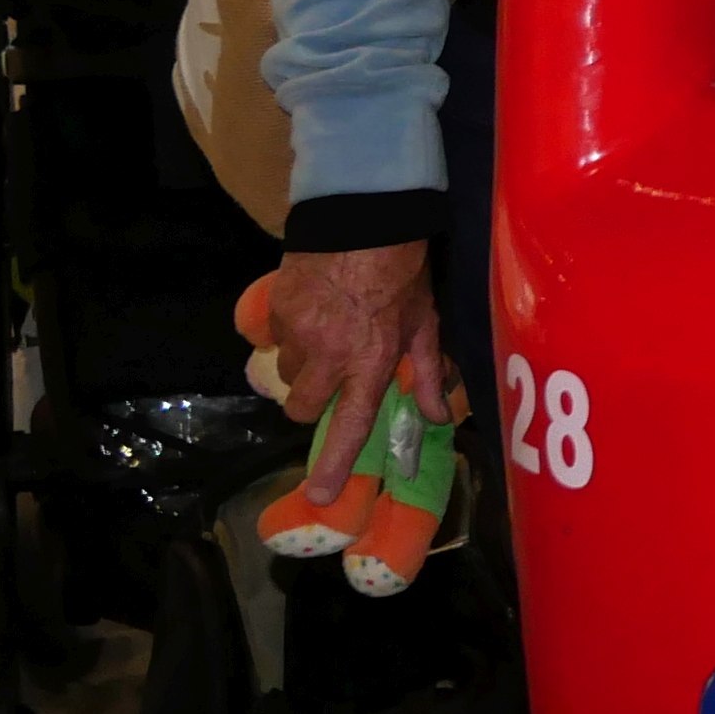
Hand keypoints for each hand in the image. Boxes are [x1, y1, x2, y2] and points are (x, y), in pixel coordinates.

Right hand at [237, 240, 458, 499]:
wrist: (361, 217)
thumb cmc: (403, 272)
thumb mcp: (425, 322)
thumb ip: (427, 372)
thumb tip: (440, 416)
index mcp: (369, 363)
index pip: (349, 426)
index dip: (334, 465)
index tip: (320, 496)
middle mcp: (328, 357)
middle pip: (302, 408)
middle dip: (314, 402)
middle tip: (333, 380)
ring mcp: (297, 334)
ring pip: (287, 374)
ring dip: (302, 367)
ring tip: (325, 337)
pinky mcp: (275, 310)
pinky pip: (274, 339)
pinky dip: (288, 335)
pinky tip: (309, 312)